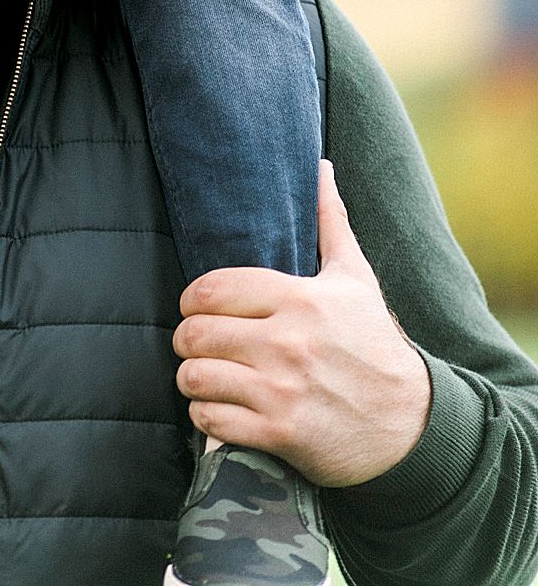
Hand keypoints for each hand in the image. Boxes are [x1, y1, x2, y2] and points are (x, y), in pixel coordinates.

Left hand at [172, 162, 432, 485]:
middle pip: (196, 333)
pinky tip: (217, 409)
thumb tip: (321, 166)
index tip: (195, 308)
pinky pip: (212, 420)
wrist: (413, 424)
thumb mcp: (355, 278)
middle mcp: (288, 342)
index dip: (191, 299)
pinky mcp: (281, 433)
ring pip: (197, 377)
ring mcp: (283, 389)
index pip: (213, 289)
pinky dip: (204, 416)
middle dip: (186, 339)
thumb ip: (330, 221)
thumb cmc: (375, 344)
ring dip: (191, 379)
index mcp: (300, 298)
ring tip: (201, 376)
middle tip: (194, 345)